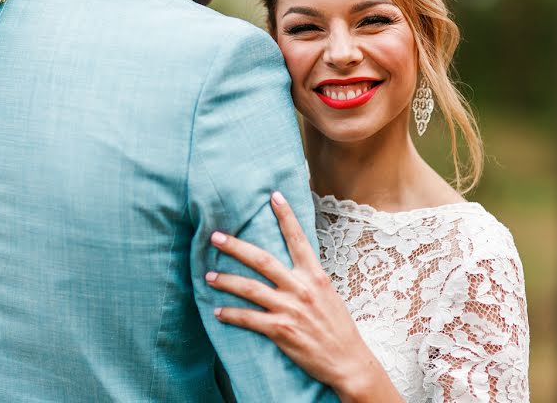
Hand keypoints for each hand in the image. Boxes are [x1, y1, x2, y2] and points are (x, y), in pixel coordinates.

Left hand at [206, 192, 398, 401]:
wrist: (347, 360)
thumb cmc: (338, 327)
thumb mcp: (328, 294)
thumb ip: (309, 278)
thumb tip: (292, 263)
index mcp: (315, 276)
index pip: (298, 238)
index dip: (285, 216)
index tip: (273, 196)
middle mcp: (301, 288)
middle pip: (262, 260)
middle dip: (236, 246)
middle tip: (215, 236)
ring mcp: (290, 309)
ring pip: (250, 288)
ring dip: (226, 280)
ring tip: (208, 276)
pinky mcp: (281, 331)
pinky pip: (249, 319)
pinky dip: (231, 315)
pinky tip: (218, 312)